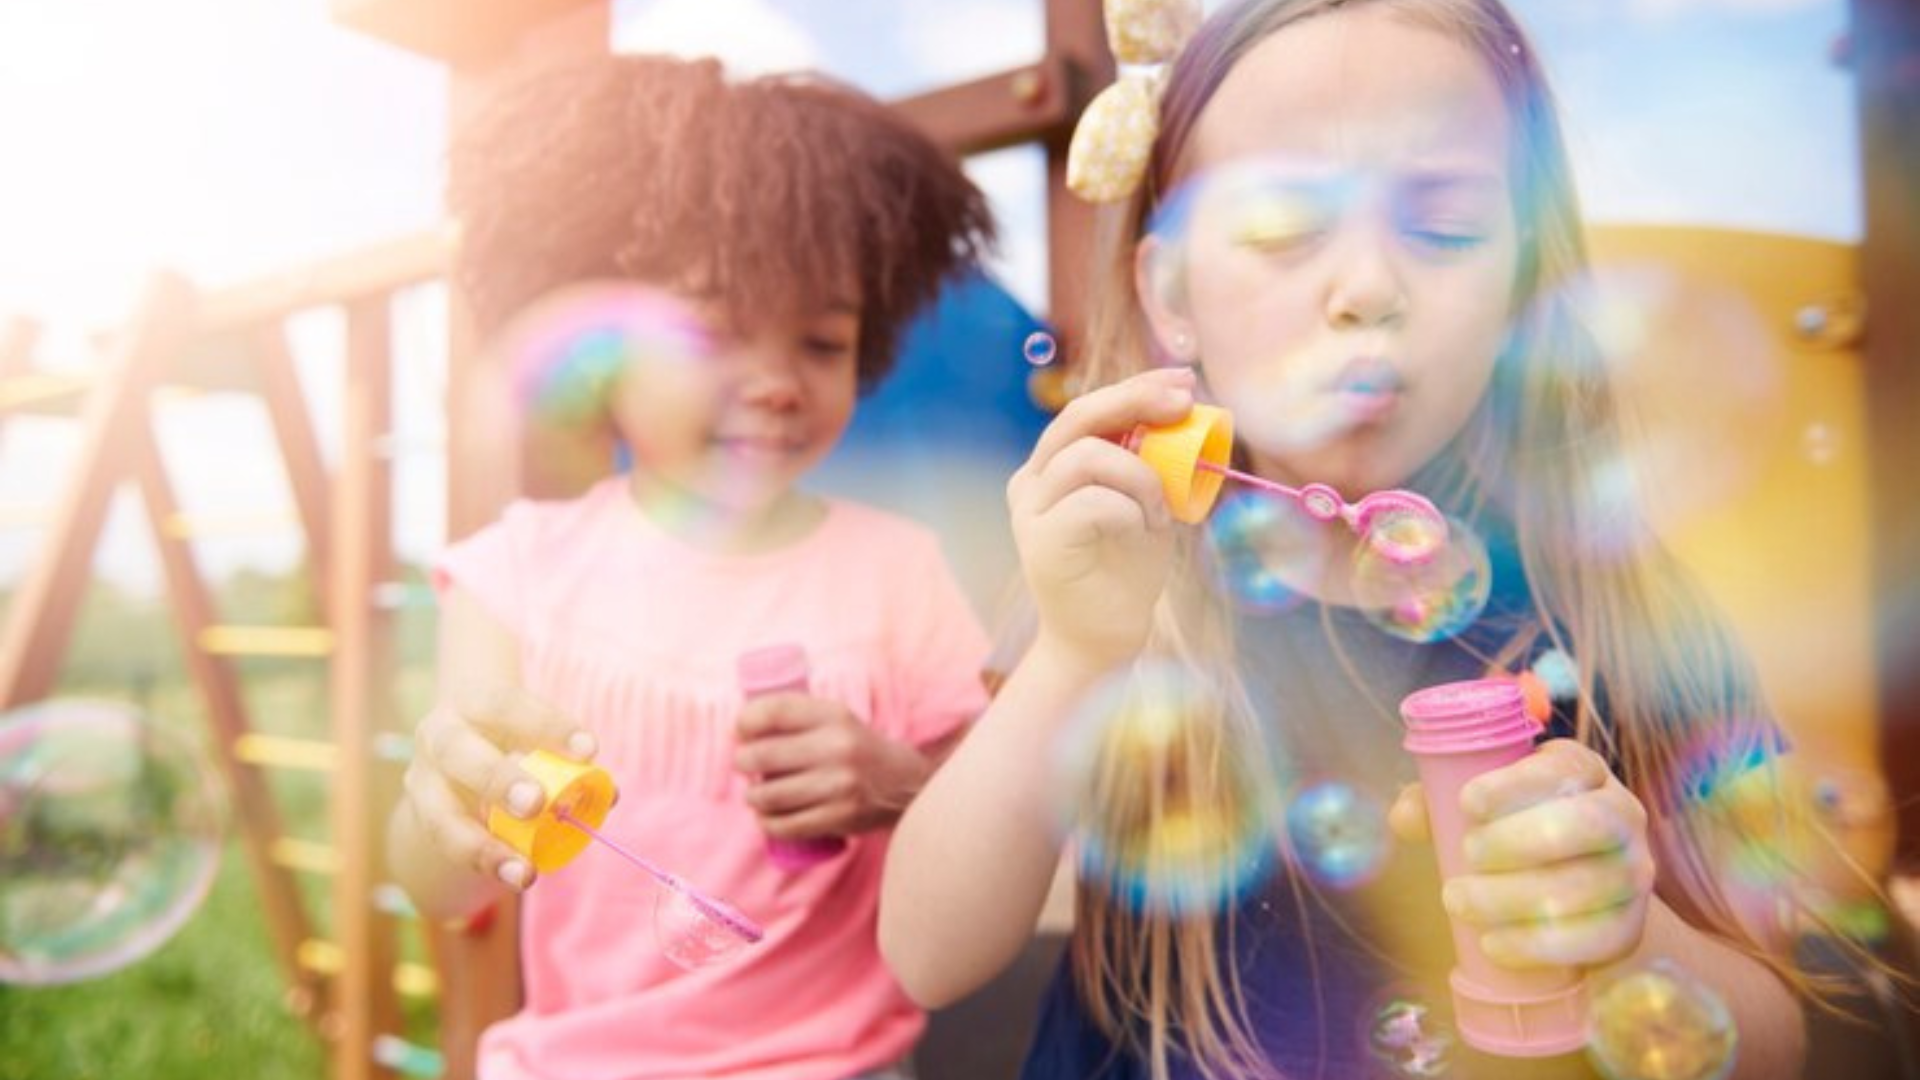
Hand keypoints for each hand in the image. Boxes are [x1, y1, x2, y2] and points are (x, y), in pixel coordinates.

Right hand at [399, 685, 598, 892]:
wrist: (455, 756)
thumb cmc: (510, 737)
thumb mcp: (533, 736)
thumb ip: (566, 759)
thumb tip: (608, 794)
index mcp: (471, 702)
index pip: (506, 703)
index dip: (547, 725)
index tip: (589, 751)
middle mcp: (438, 735)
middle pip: (456, 751)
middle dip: (497, 779)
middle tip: (536, 803)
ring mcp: (422, 780)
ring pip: (440, 815)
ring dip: (483, 845)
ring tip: (525, 871)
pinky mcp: (422, 818)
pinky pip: (447, 847)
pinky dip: (484, 862)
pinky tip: (515, 874)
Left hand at [734, 692, 931, 838]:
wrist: (908, 786)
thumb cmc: (859, 750)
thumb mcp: (838, 720)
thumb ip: (798, 716)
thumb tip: (742, 723)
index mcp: (835, 716)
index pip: (776, 710)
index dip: (746, 720)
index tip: (740, 730)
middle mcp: (838, 748)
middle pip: (763, 754)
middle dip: (742, 761)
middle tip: (744, 764)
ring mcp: (839, 786)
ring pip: (769, 794)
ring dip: (753, 796)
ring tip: (755, 793)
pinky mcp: (840, 818)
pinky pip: (785, 825)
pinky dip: (768, 823)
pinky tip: (767, 818)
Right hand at [1007, 367, 1195, 670]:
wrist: (1103, 640)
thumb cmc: (1127, 570)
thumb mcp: (1146, 503)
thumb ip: (1148, 461)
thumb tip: (1183, 406)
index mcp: (1051, 466)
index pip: (1087, 409)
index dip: (1135, 387)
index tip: (1183, 382)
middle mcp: (1032, 481)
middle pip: (1078, 416)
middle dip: (1135, 400)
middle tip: (1183, 404)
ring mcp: (1030, 510)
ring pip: (1090, 456)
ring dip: (1141, 477)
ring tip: (1158, 513)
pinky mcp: (1040, 541)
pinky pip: (1095, 501)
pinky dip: (1132, 511)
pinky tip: (1144, 533)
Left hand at [1390, 739, 1655, 967]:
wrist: (1563, 891)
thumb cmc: (1506, 830)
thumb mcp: (1472, 806)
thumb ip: (1433, 801)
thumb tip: (1405, 816)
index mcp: (1581, 770)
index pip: (1562, 767)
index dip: (1516, 785)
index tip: (1468, 803)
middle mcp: (1621, 814)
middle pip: (1586, 823)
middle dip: (1519, 841)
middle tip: (1465, 855)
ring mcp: (1633, 871)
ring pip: (1585, 886)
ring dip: (1515, 898)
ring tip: (1459, 901)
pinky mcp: (1630, 924)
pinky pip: (1596, 939)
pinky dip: (1538, 945)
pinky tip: (1493, 944)